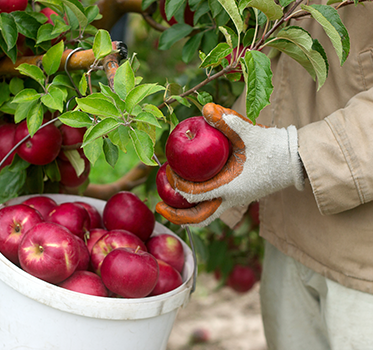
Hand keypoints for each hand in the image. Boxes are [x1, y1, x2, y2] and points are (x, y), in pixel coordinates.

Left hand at [156, 103, 304, 226]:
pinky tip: (190, 191)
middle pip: (198, 219)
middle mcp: (231, 200)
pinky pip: (213, 208)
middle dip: (176, 216)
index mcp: (230, 188)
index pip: (195, 194)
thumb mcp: (249, 132)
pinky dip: (198, 206)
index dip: (178, 186)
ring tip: (169, 205)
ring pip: (206, 217)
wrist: (295, 160)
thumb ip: (227, 120)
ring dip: (186, 215)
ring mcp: (235, 202)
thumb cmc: (272, 147)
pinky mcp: (238, 198)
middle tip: (159, 207)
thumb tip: (205, 107)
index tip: (169, 172)